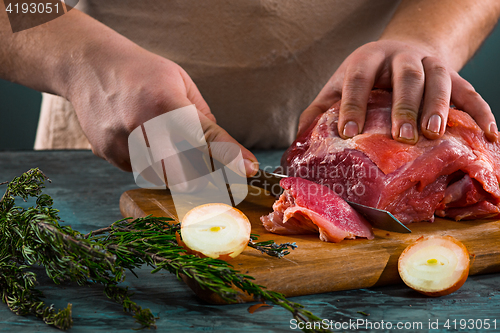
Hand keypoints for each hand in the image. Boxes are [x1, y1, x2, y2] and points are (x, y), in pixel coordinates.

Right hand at [65, 41, 258, 175]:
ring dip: (176, 171)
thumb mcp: (180, 82)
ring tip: (166, 143)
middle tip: (210, 169)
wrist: (89, 66)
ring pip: (165, 178)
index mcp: (167, 104)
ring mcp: (124, 144)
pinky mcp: (109, 154)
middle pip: (187, 171)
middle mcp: (144, 127)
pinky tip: (144, 141)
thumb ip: (202, 117)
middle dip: (205, 176)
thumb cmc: (141, 71)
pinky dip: (152, 164)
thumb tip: (223, 148)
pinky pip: (142, 172)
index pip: (206, 138)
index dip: (231, 156)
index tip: (249, 169)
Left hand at [298, 40, 497, 142]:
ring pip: (438, 80)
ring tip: (434, 134)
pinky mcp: (452, 74)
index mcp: (366, 60)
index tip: (347, 133)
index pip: (357, 80)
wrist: (401, 51)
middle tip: (402, 135)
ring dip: (438, 107)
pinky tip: (488, 135)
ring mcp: (429, 64)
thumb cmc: (364, 77)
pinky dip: (480, 112)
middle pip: (404, 77)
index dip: (352, 105)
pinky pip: (470, 92)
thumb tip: (298, 141)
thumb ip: (320, 110)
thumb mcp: (339, 86)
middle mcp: (400, 57)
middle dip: (403, 106)